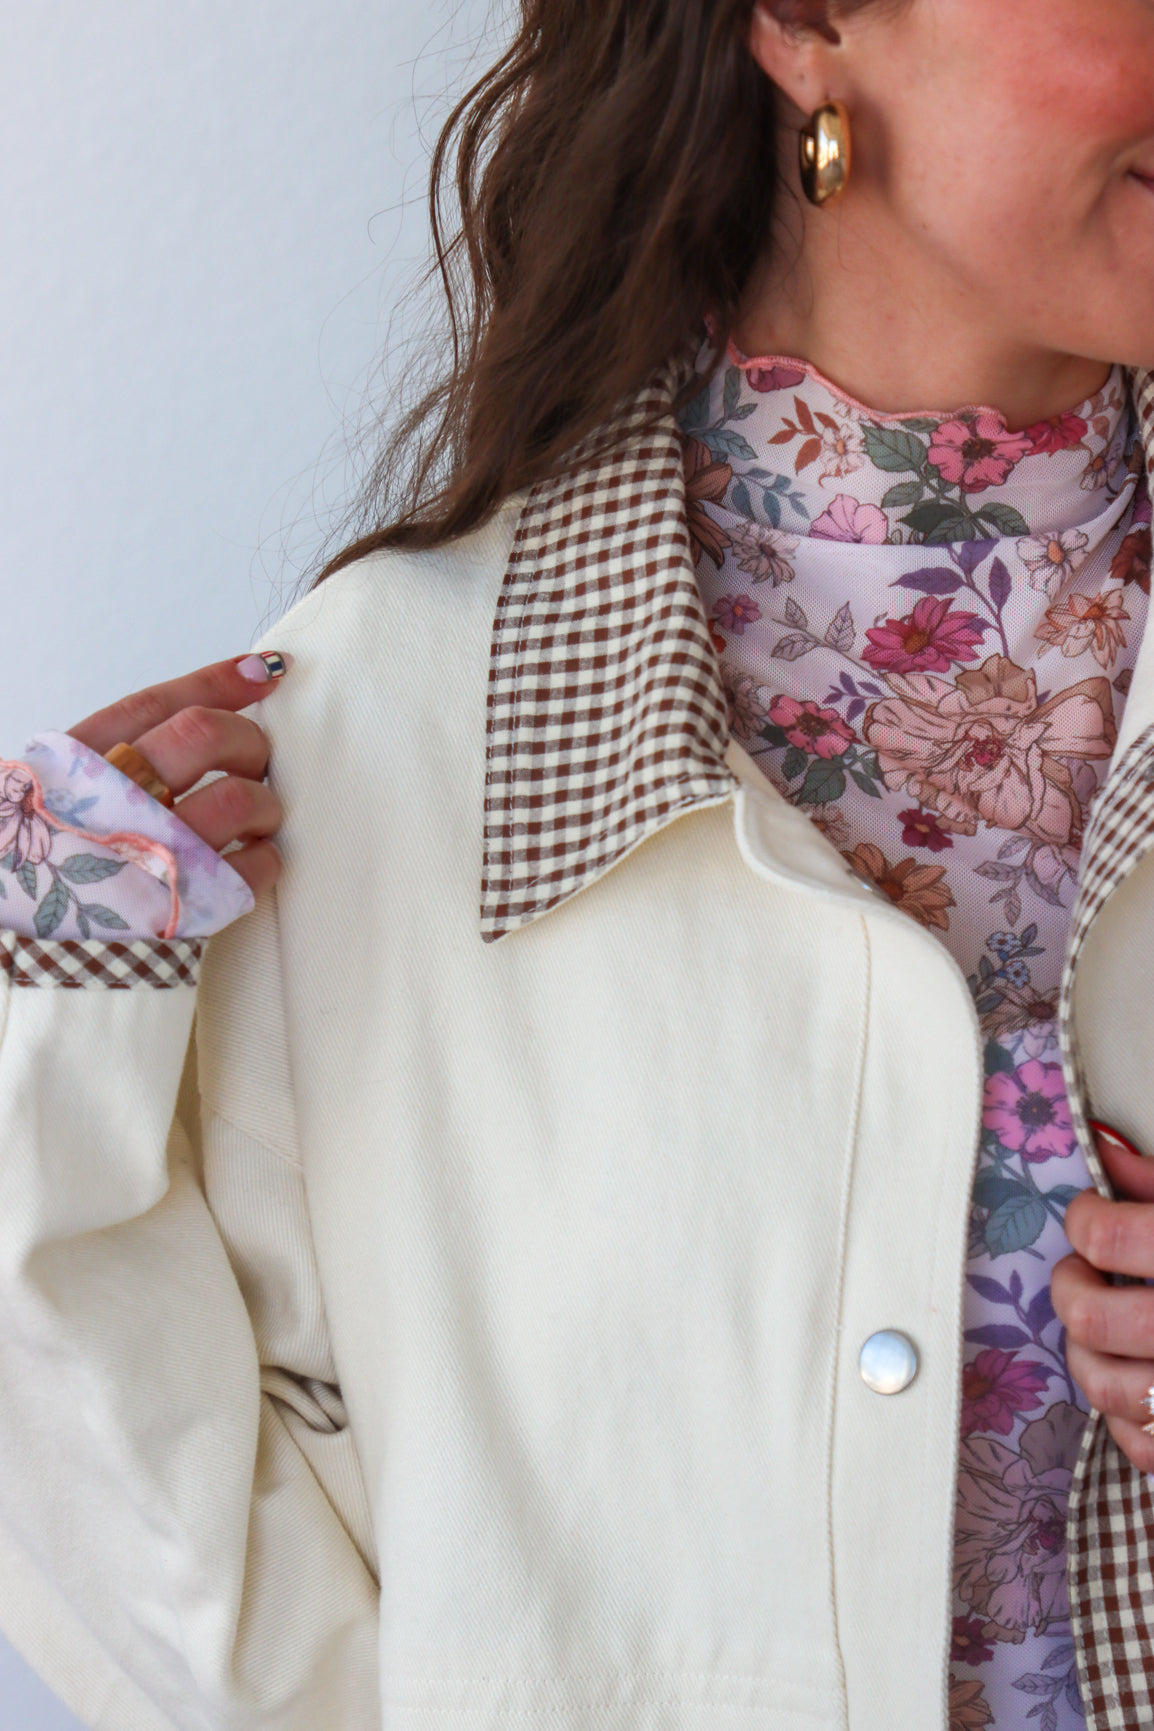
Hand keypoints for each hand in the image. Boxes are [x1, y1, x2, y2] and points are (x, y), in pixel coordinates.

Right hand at [67, 654, 287, 897]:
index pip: (151, 706)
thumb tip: (195, 713)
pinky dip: (267, 859)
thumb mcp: (54, 792)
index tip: (262, 670)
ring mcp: (149, 857)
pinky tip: (257, 857)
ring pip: (238, 800)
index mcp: (73, 770)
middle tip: (257, 759)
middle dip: (247, 739)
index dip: (215, 682)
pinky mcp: (181, 909)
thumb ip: (109, 754)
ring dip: (265, 802)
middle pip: (202, 736)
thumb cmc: (51, 861)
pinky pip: (251, 870)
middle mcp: (113, 805)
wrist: (25, 940)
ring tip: (261, 817)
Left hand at [1054, 1122, 1153, 1471]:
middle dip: (1072, 1287)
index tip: (1091, 1214)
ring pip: (1107, 1387)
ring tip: (1101, 1326)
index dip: (1084, 1218)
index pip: (1108, 1236)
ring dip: (1087, 1352)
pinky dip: (1128, 1418)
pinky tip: (1142, 1380)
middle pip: (1094, 1319)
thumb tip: (1105, 1155)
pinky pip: (1144, 1446)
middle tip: (1083, 1270)